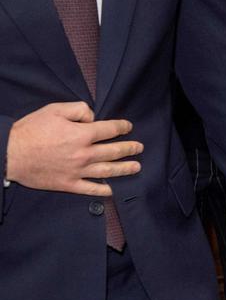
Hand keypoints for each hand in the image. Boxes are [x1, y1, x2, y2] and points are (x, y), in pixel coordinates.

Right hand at [5, 102, 142, 195]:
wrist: (11, 154)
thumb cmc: (31, 130)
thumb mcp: (54, 110)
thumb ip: (78, 110)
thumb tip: (93, 117)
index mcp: (81, 134)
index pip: (109, 129)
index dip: (122, 127)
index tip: (128, 126)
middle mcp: (84, 154)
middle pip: (113, 151)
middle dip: (129, 148)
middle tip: (139, 147)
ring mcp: (77, 171)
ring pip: (108, 171)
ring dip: (124, 168)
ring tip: (137, 166)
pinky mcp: (68, 184)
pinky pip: (91, 189)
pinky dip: (104, 189)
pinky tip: (114, 189)